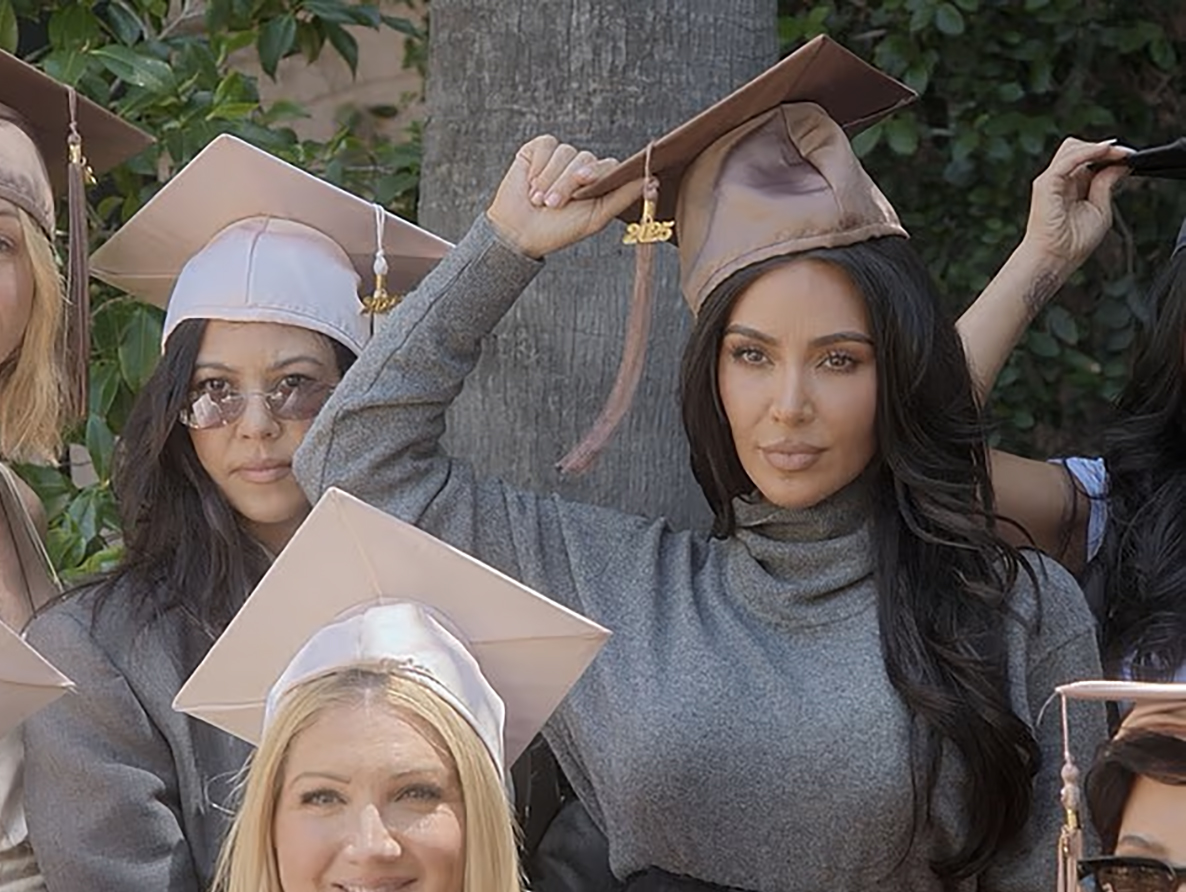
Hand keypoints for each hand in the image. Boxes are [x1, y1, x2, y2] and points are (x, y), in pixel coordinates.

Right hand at [486, 135, 643, 258]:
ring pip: (565, 152)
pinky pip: (546, 145)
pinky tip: (531, 184)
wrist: (519, 233)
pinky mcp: (538, 150)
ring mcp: (560, 157)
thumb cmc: (558, 230)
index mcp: (599, 182)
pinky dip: (538, 166)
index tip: (584, 182)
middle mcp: (581, 167)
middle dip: (566, 184)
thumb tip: (654, 182)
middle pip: (584, 159)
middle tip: (552, 205)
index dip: (596, 173)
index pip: (608, 166)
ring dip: (549, 180)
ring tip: (538, 200)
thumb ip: (623, 197)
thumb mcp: (596, 218)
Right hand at [1019, 137, 1130, 274]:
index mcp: (1070, 187)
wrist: (1054, 259)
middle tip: (1126, 155)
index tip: (1131, 157)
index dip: (1109, 155)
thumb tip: (1121, 165)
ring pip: (1073, 147)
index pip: (1088, 160)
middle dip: (1104, 148)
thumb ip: (1107, 185)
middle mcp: (1059, 180)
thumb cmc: (1073, 243)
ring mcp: (1051, 180)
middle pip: (1079, 148)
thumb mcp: (1100, 209)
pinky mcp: (1046, 183)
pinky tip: (1106, 152)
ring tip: (1119, 154)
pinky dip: (1089, 152)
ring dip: (1098, 147)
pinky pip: (1069, 159)